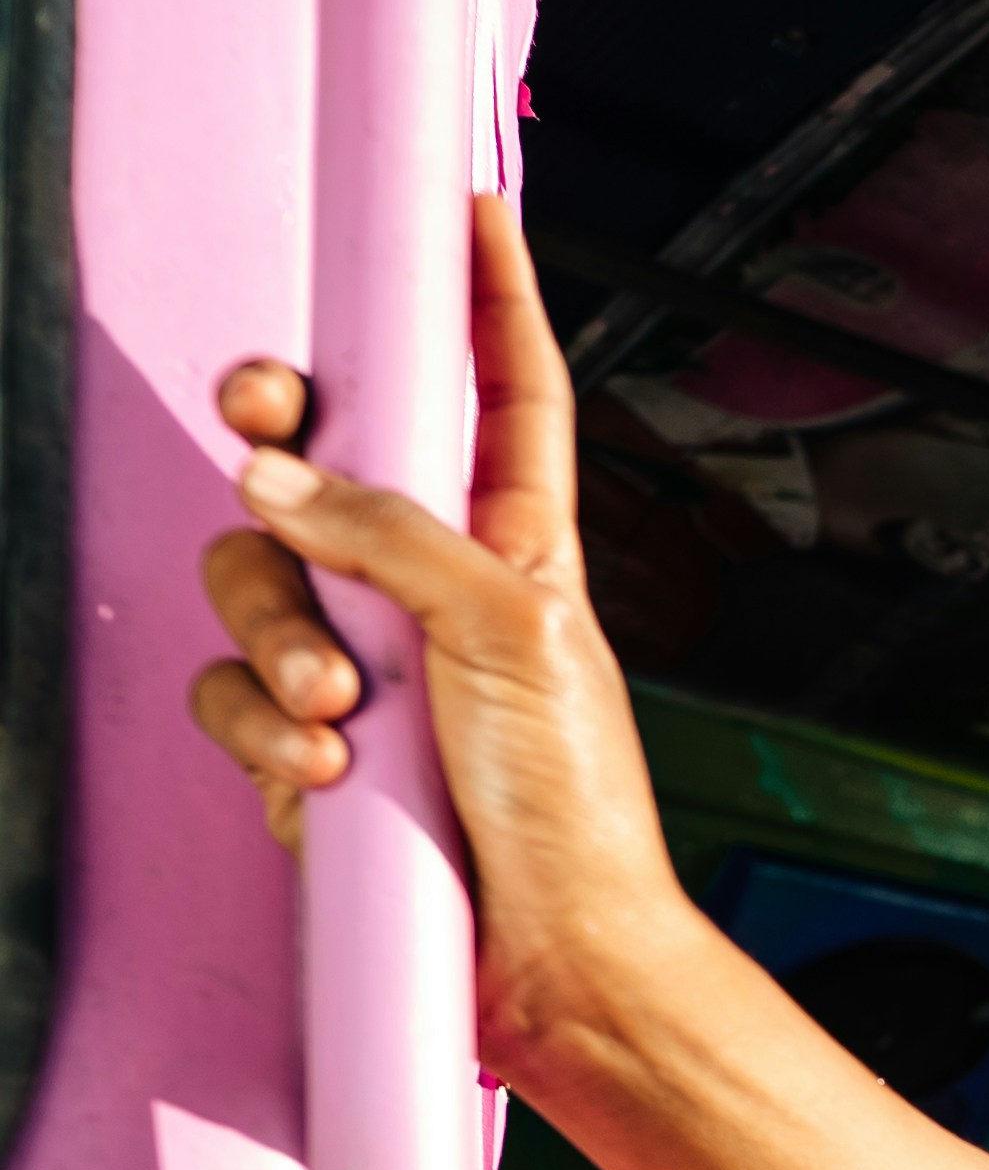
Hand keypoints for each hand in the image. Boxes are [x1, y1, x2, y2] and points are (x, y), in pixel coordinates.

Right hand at [189, 196, 690, 1068]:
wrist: (548, 965)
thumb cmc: (569, 806)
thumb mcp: (508, 632)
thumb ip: (392, 530)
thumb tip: (275, 468)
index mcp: (518, 543)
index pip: (501, 389)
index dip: (485, 295)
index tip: (465, 204)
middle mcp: (435, 590)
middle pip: (325, 459)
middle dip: (279, 431)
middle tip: (258, 413)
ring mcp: (365, 664)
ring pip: (255, 575)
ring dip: (279, 630)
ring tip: (340, 706)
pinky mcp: (311, 745)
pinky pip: (237, 690)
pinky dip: (266, 723)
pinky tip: (321, 768)